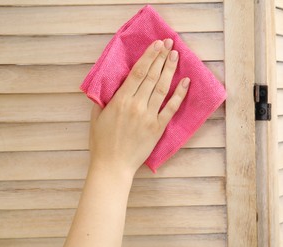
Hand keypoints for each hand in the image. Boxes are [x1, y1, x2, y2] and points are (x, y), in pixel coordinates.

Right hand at [89, 38, 189, 175]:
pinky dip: (179, 95)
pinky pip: (171, 108)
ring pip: (162, 88)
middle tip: (169, 43)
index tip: (156, 44)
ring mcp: (149, 117)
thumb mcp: (96, 116)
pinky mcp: (158, 128)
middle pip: (151, 76)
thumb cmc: (101, 142)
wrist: (113, 166)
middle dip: (161, 58)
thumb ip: (104, 98)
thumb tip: (112, 83)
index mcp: (120, 100)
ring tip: (175, 56)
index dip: (148, 57)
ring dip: (169, 70)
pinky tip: (186, 82)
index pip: (137, 73)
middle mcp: (136, 105)